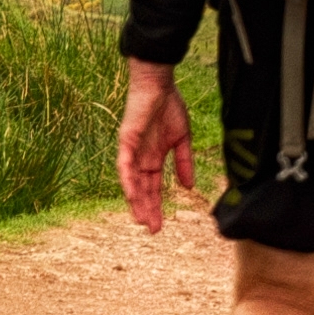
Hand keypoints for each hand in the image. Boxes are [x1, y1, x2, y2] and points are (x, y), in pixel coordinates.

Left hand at [117, 61, 193, 232]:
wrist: (160, 85)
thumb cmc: (170, 106)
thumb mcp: (182, 139)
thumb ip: (184, 163)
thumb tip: (189, 187)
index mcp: (154, 158)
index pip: (153, 187)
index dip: (156, 205)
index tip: (160, 225)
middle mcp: (140, 158)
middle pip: (142, 189)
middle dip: (147, 209)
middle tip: (152, 229)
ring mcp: (132, 151)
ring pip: (132, 182)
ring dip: (136, 200)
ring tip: (141, 219)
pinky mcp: (126, 141)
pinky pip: (124, 165)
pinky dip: (127, 180)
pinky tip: (132, 195)